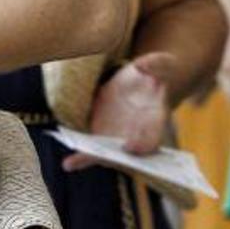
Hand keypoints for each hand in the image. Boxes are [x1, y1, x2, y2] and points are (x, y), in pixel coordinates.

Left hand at [63, 52, 174, 171]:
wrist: (141, 82)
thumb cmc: (154, 74)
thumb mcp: (160, 65)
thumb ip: (157, 64)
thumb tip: (143, 66)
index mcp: (156, 118)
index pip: (153, 136)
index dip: (144, 144)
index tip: (130, 147)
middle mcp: (138, 133)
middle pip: (128, 154)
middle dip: (115, 158)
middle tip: (98, 159)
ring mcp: (120, 136)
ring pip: (108, 155)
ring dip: (92, 158)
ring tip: (73, 164)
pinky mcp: (103, 134)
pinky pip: (93, 149)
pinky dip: (82, 157)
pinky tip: (68, 164)